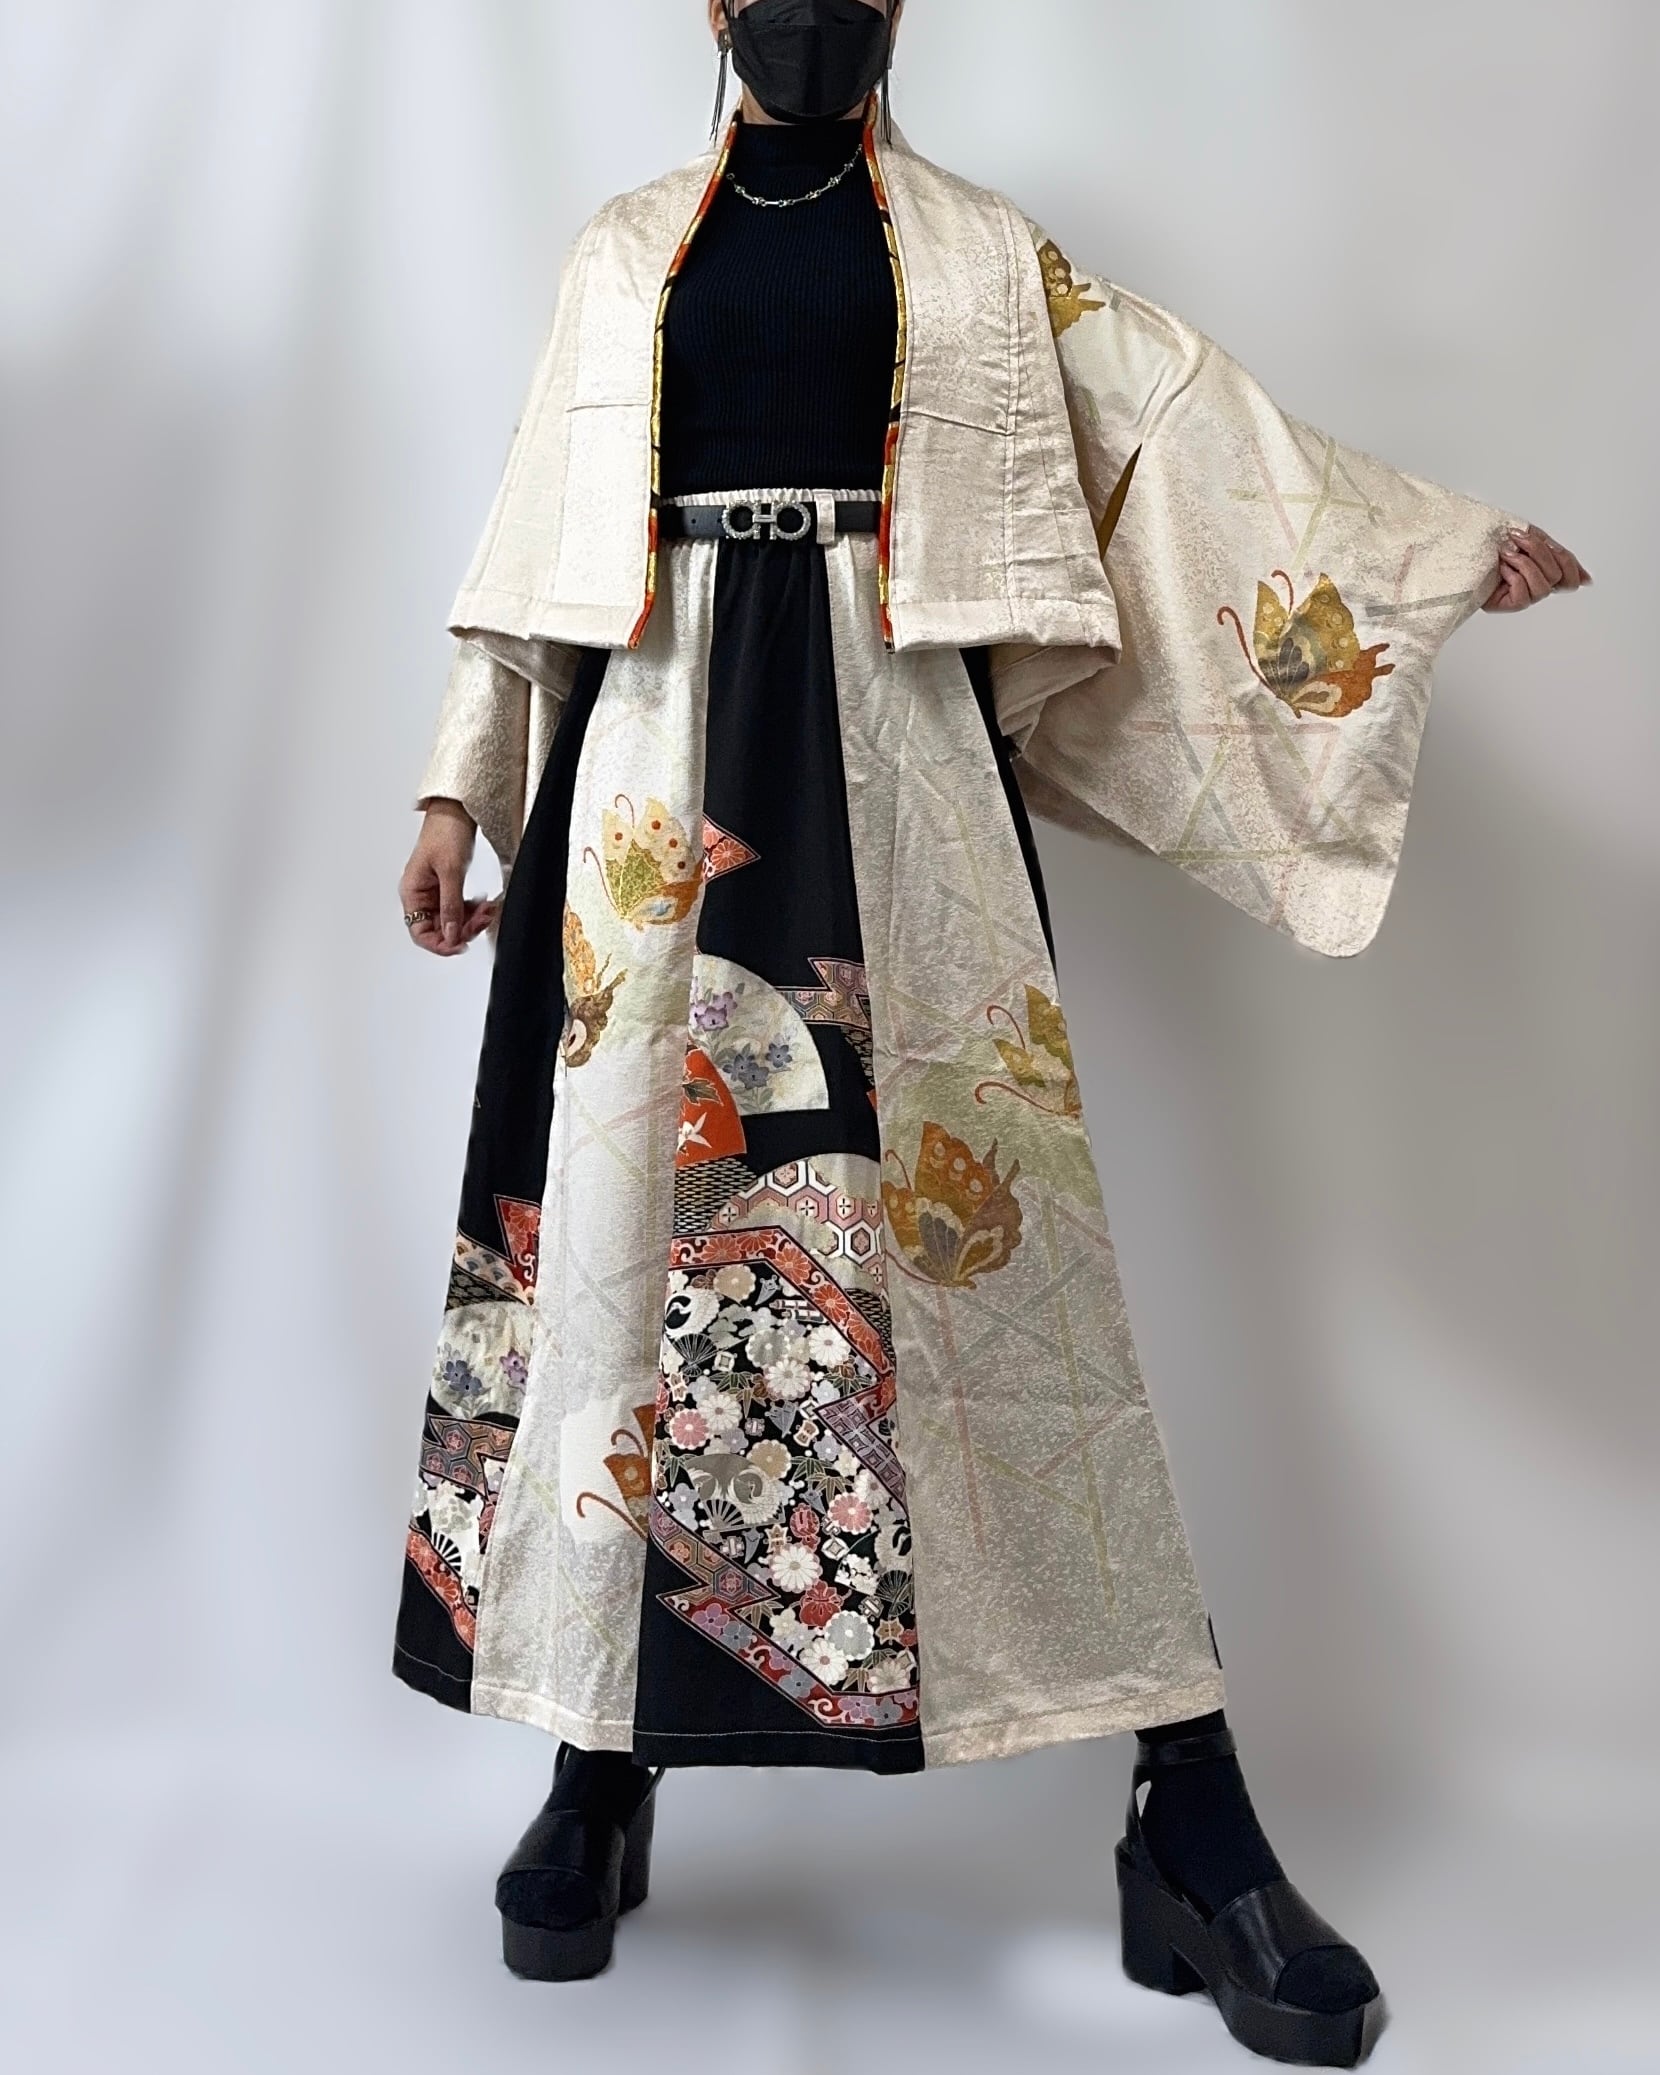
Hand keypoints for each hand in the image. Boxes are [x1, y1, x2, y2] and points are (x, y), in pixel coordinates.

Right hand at [400, 800, 499, 956]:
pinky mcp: (449, 886)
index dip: (441, 943)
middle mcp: (421, 895)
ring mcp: (435, 891)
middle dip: (463, 928)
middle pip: (439, 928)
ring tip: (488, 909)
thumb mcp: (450, 872)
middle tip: (483, 920)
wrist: (457, 810)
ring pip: (453, 920)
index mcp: (412, 892)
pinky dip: (473, 909)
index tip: (462, 945)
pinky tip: (484, 903)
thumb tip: (452, 935)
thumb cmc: (445, 832)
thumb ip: (451, 906)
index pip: (420, 932)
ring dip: (472, 919)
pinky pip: (460, 908)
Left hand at [1484, 525, 1591, 611]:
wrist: (1465, 550)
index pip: (1572, 577)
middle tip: (1517, 537)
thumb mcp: (1530, 540)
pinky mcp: (1510, 605)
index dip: (1569, 563)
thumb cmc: (1496, 545)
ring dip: (1524, 563)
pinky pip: (1524, 594)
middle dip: (1538, 552)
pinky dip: (1513, 575)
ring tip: (1506, 552)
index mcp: (1546, 572)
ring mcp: (1525, 597)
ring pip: (1543, 585)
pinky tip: (1501, 568)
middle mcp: (1538, 587)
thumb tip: (1586, 579)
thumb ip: (1556, 553)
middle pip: (1557, 575)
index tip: (1550, 544)